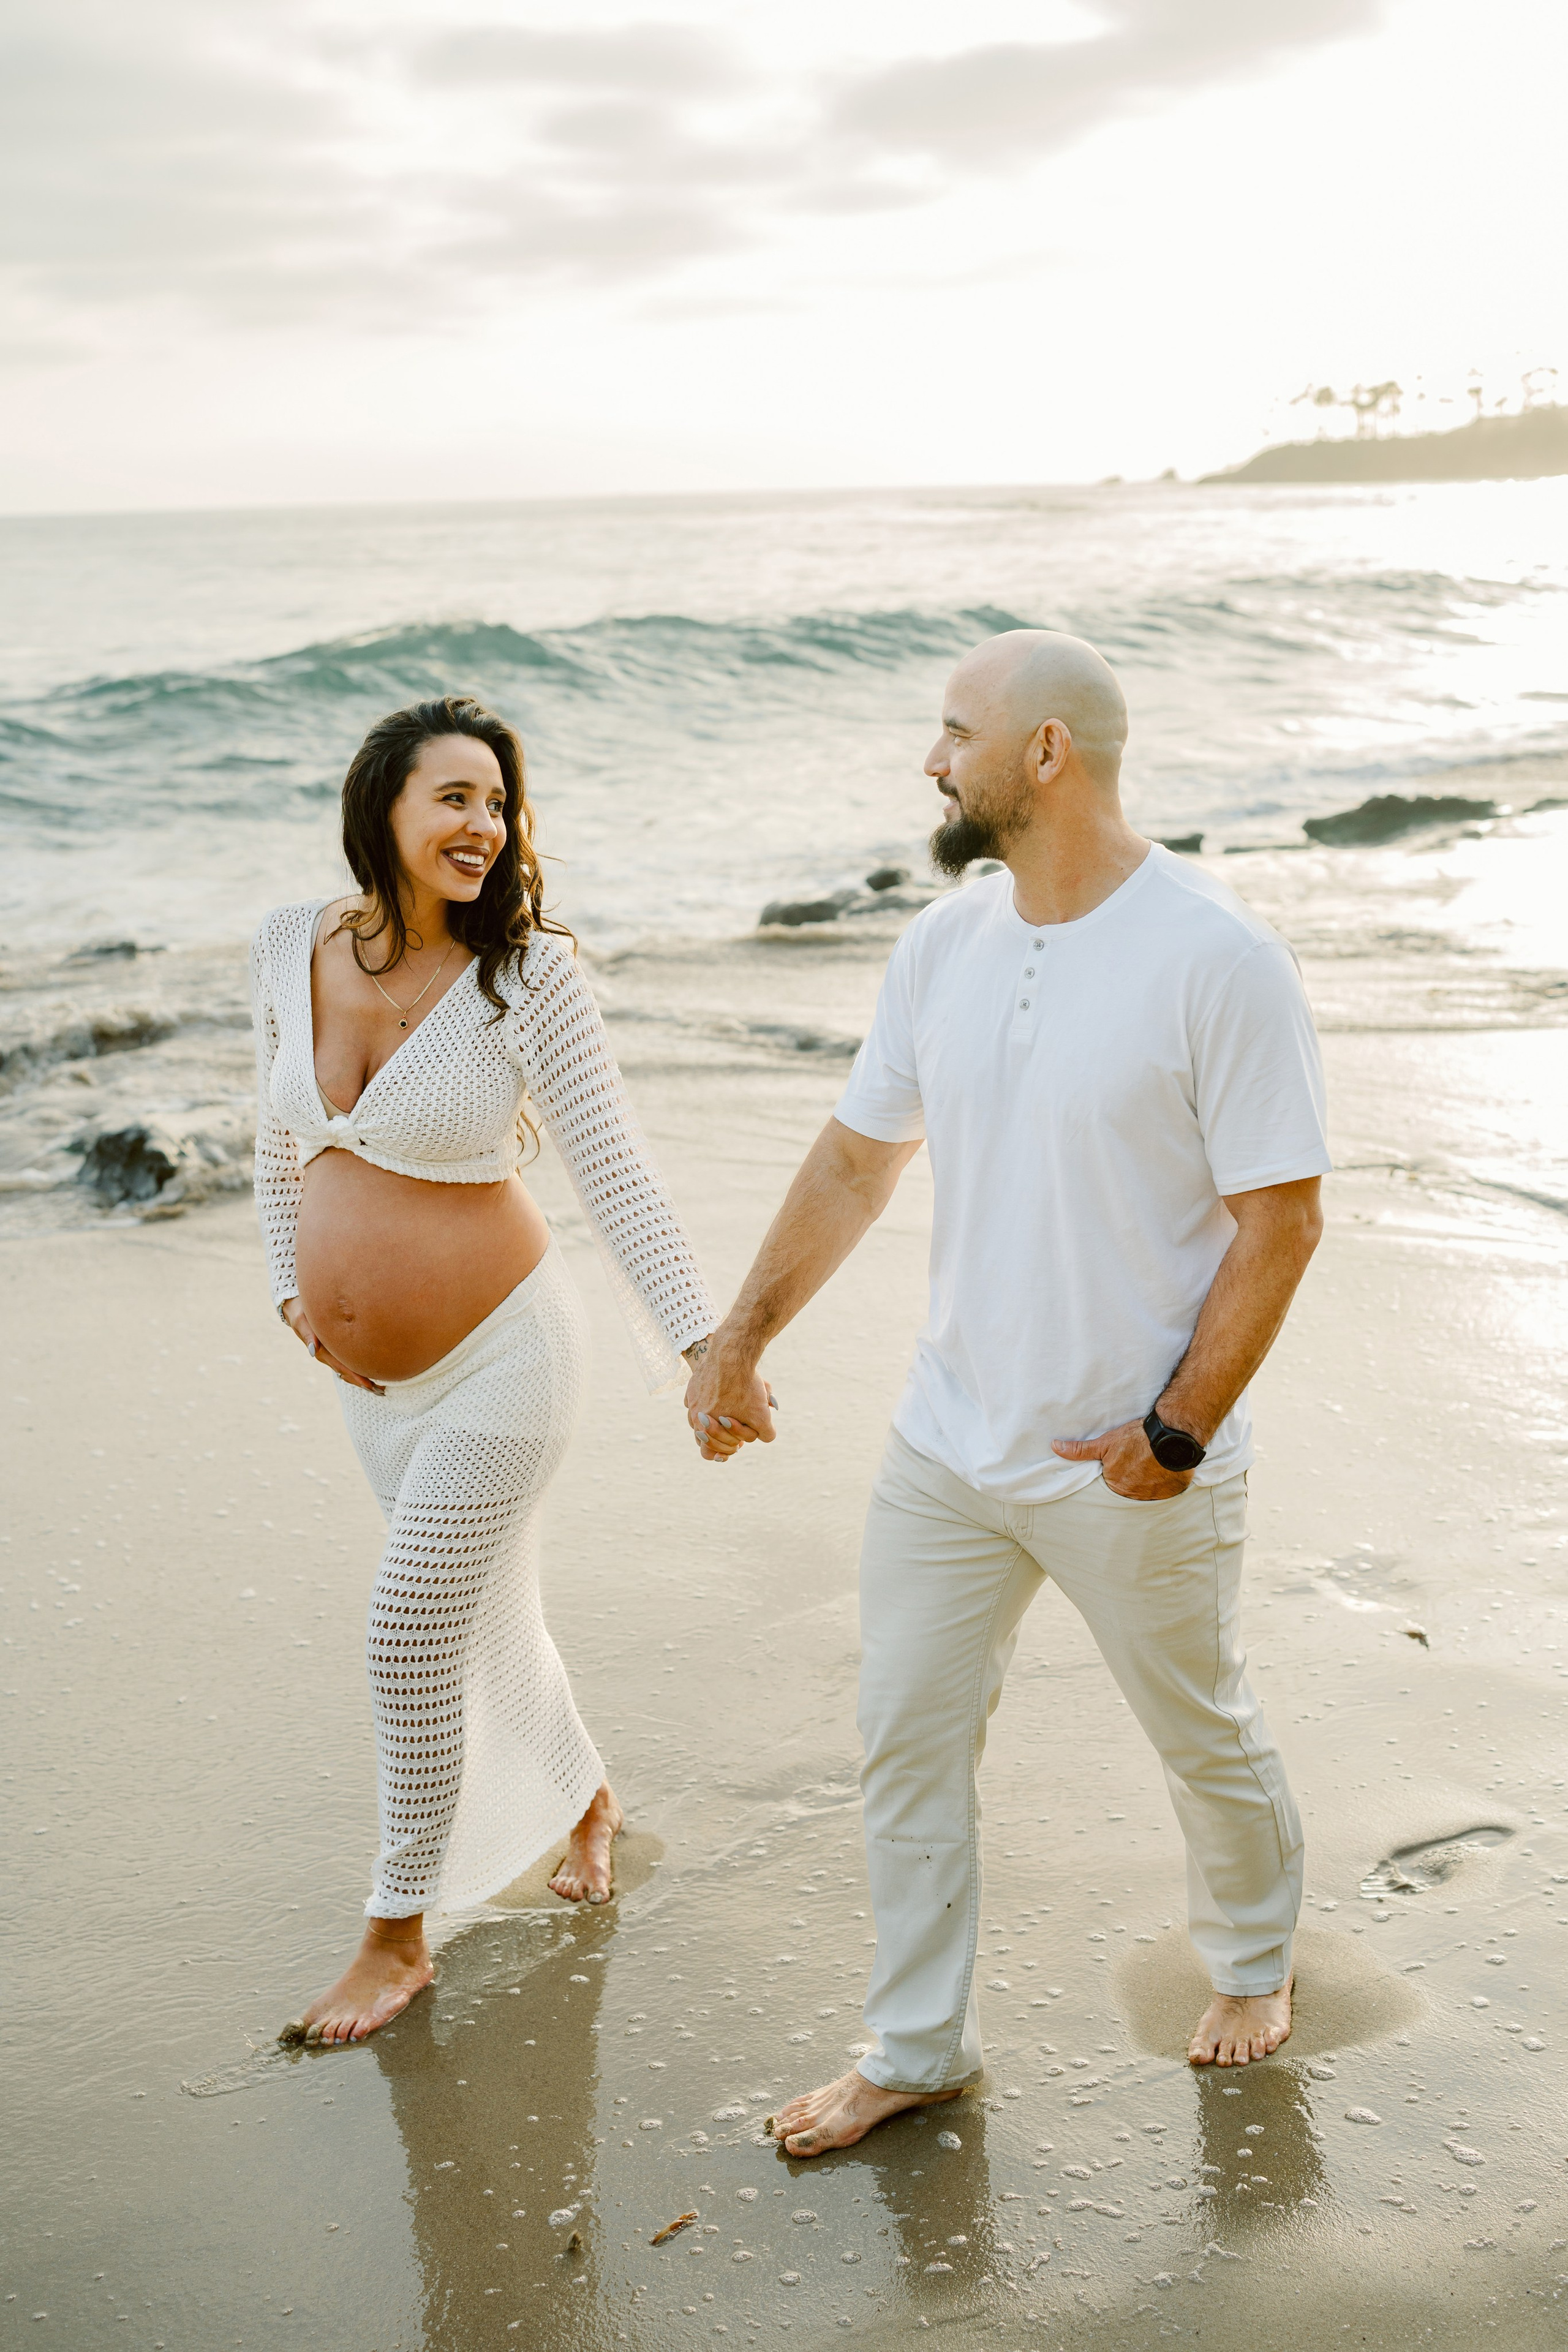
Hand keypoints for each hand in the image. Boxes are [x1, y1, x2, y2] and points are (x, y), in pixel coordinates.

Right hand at [279, 1297, 384, 1394]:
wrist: (295, 1308)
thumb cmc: (301, 1311)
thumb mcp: (302, 1321)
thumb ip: (308, 1335)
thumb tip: (313, 1351)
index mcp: (321, 1351)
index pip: (341, 1366)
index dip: (355, 1376)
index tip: (368, 1385)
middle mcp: (326, 1356)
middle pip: (346, 1373)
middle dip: (362, 1383)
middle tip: (380, 1391)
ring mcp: (330, 1354)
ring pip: (347, 1371)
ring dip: (361, 1379)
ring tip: (379, 1387)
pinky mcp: (333, 1350)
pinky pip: (347, 1363)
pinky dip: (357, 1370)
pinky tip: (369, 1373)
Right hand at [683, 1332, 776, 1464]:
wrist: (732, 1354)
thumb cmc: (745, 1387)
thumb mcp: (762, 1416)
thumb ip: (766, 1434)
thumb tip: (766, 1437)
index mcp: (704, 1427)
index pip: (709, 1453)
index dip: (726, 1451)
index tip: (739, 1443)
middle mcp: (693, 1415)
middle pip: (703, 1437)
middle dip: (722, 1435)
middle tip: (735, 1428)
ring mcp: (691, 1398)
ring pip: (699, 1417)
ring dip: (714, 1418)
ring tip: (730, 1412)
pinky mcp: (693, 1383)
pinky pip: (697, 1398)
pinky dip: (709, 1399)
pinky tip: (722, 1393)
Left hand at [1052, 1418, 1191, 1499]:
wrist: (1172, 1434)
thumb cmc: (1136, 1438)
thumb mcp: (1105, 1442)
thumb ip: (1080, 1450)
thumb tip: (1056, 1447)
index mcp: (1116, 1486)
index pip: (1111, 1486)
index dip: (1117, 1475)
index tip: (1123, 1465)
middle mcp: (1134, 1496)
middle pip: (1129, 1491)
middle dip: (1131, 1481)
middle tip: (1137, 1464)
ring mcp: (1154, 1496)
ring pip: (1147, 1493)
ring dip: (1148, 1483)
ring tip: (1150, 1466)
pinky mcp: (1172, 1493)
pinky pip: (1165, 1493)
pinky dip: (1164, 1484)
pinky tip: (1163, 1471)